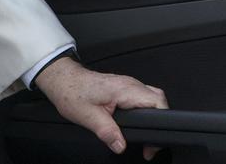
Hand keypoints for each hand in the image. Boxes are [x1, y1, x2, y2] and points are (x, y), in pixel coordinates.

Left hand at [35, 56, 167, 159]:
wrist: (63, 80)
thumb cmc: (72, 92)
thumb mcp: (88, 116)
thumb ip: (107, 132)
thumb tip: (120, 145)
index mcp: (124, 89)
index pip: (156, 101)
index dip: (161, 122)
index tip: (151, 142)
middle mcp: (129, 84)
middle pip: (158, 99)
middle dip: (159, 122)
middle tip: (148, 144)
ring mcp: (127, 84)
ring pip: (151, 98)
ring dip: (151, 117)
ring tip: (142, 136)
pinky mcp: (123, 87)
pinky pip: (141, 98)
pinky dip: (143, 112)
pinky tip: (135, 123)